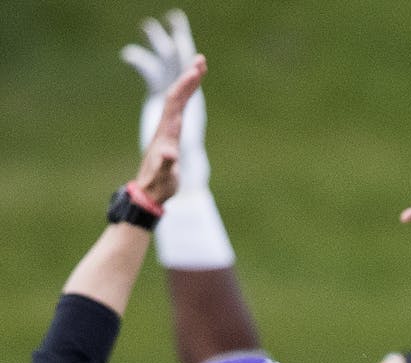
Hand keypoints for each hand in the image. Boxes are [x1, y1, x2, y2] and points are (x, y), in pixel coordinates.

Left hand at [121, 10, 209, 191]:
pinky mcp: (170, 135)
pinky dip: (186, 97)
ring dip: (188, 84)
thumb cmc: (158, 186)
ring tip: (199, 69)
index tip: (195, 70)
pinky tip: (191, 92)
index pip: (175, 103)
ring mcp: (167, 130)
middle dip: (188, 78)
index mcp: (166, 133)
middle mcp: (165, 128)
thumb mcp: (164, 177)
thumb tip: (170, 153)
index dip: (184, 86)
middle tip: (201, 60)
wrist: (147, 192)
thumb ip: (167, 165)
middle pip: (176, 96)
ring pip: (177, 101)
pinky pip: (179, 110)